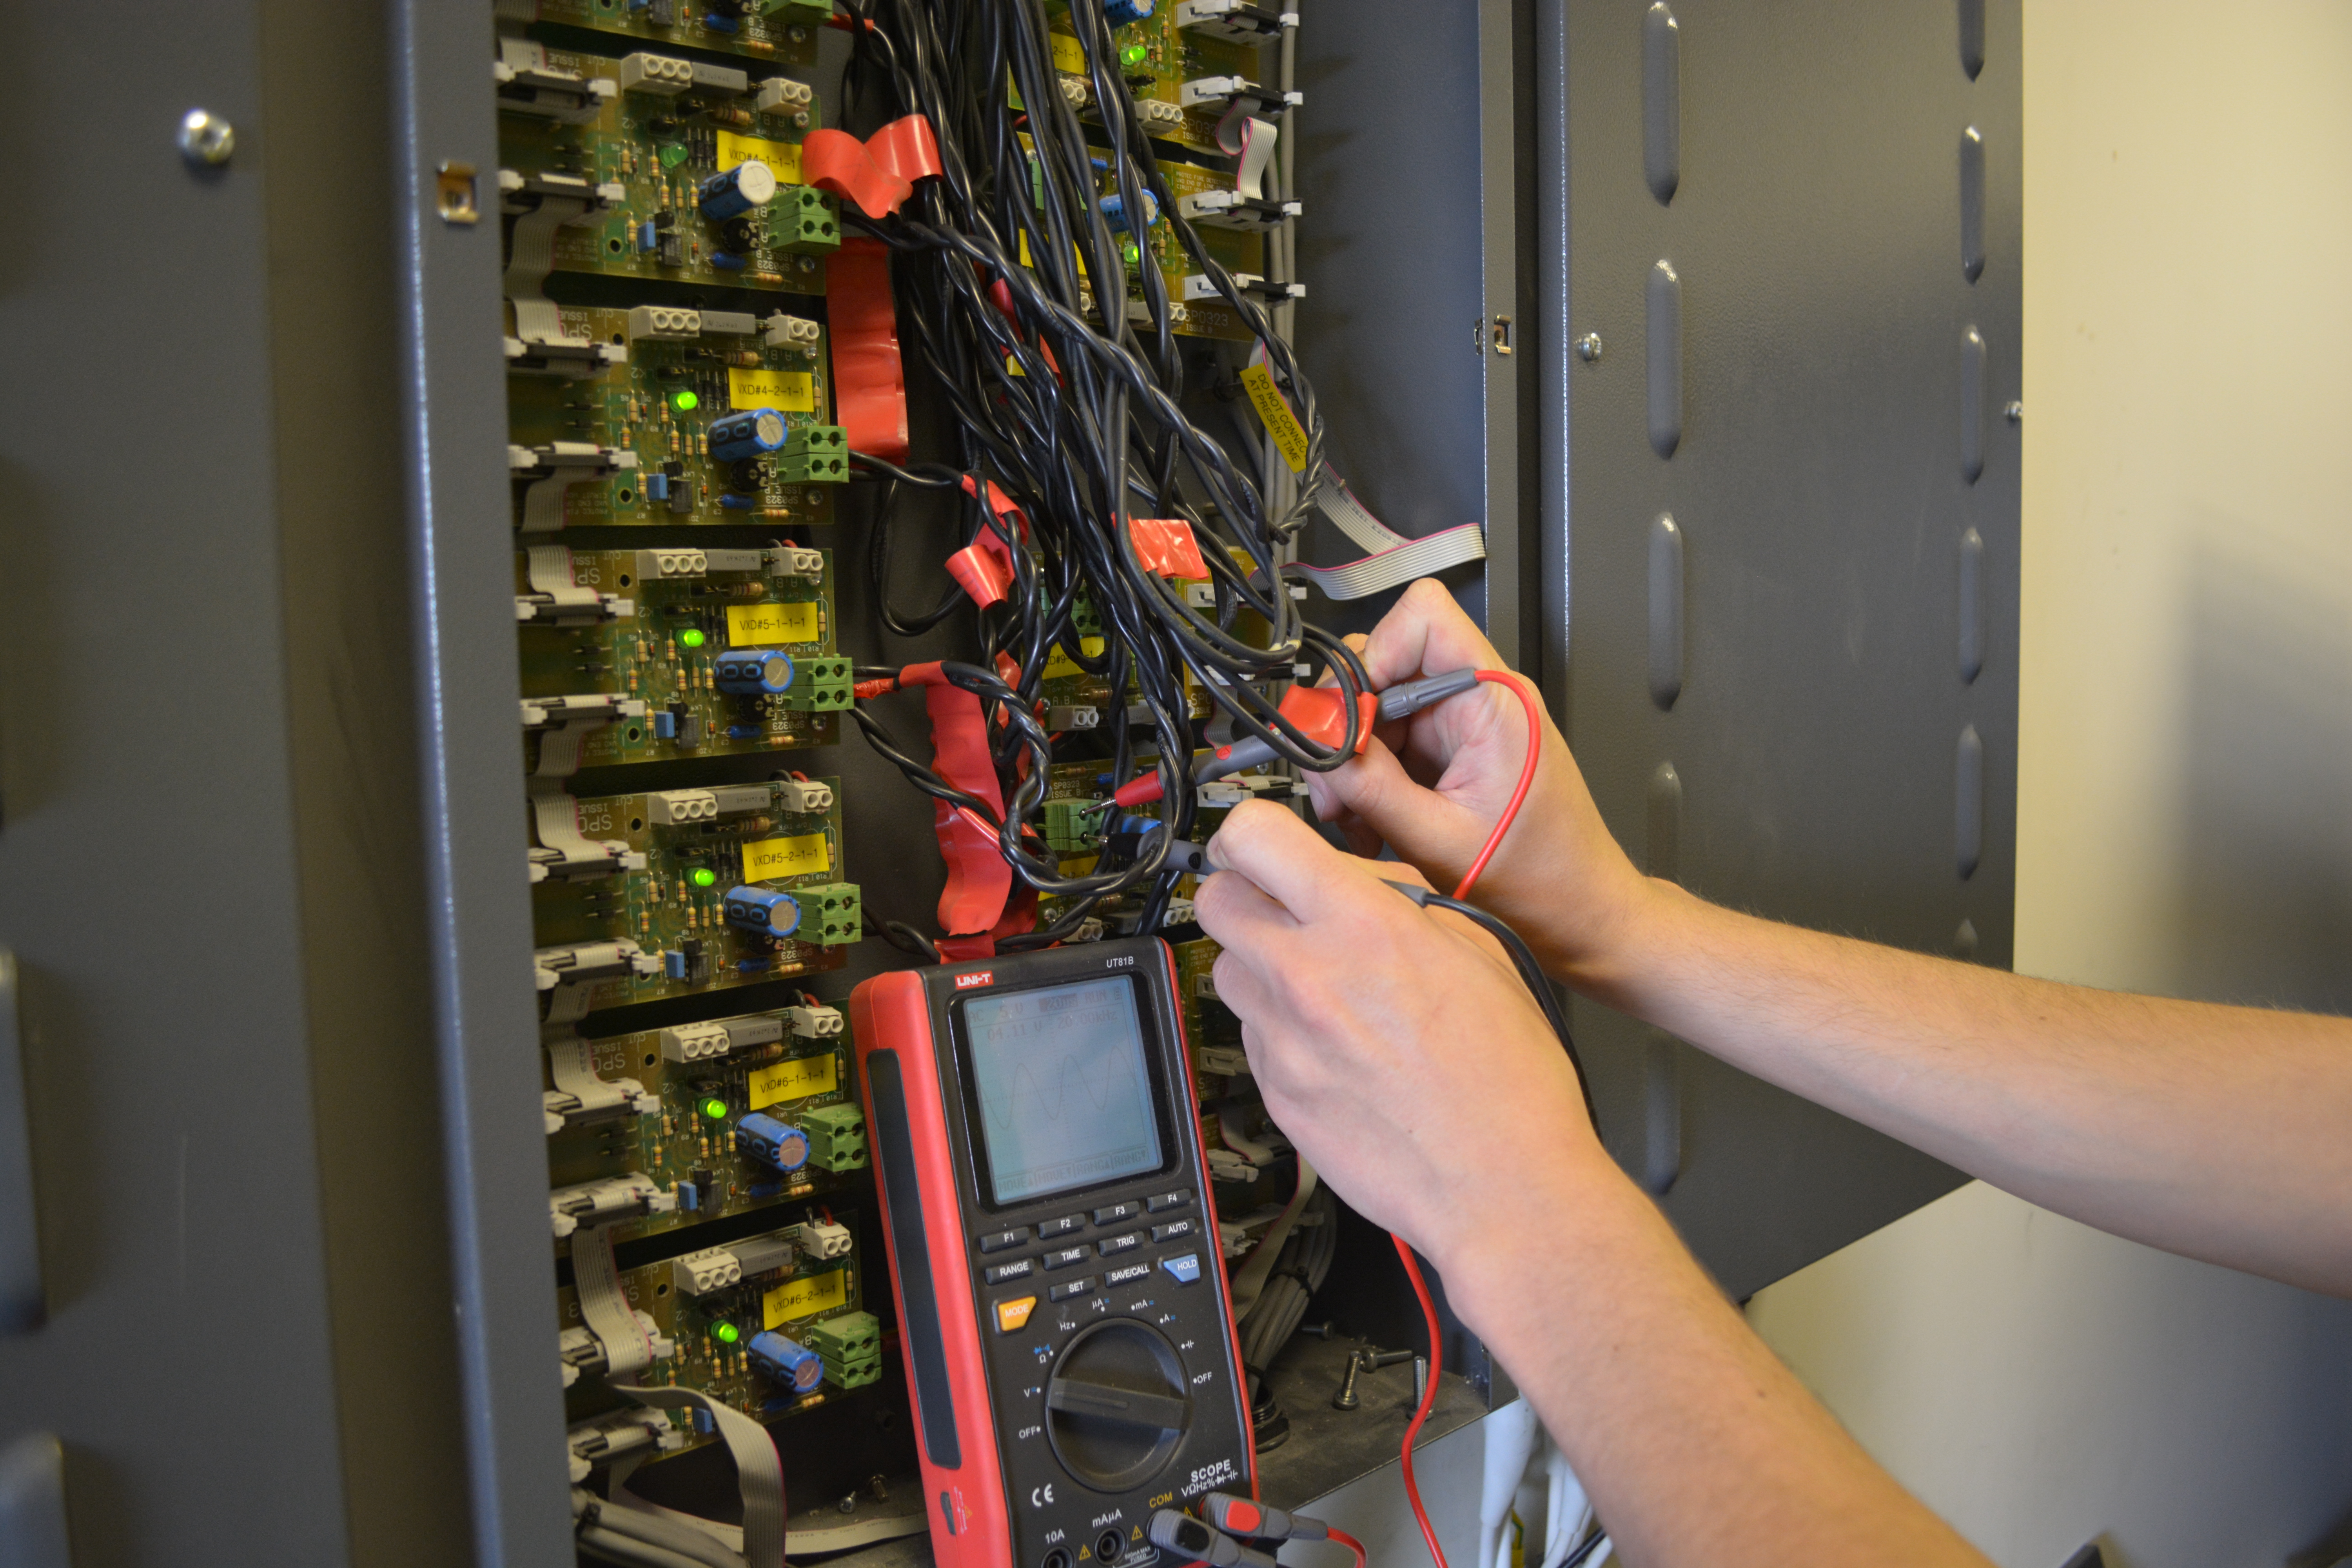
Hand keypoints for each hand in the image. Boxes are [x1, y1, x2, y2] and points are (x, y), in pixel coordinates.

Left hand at [1194, 801, 1614, 1270]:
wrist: (1503, 1186)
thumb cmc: (1508, 1079)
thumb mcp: (1479, 950)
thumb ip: (1402, 903)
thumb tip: (1355, 883)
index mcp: (1362, 926)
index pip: (1253, 837)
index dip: (1250, 833)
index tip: (1260, 846)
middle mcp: (1307, 977)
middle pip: (1215, 900)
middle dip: (1243, 894)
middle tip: (1282, 911)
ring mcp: (1282, 1041)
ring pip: (1225, 969)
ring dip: (1259, 965)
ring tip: (1320, 986)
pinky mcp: (1275, 1094)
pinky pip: (1251, 1036)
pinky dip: (1279, 1028)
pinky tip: (1333, 1046)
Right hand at [1307, 578, 1650, 983]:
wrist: (1579, 914)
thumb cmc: (1540, 880)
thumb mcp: (1437, 840)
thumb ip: (1371, 788)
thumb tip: (1316, 747)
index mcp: (1496, 702)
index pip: (1422, 617)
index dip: (1374, 655)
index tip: (1349, 715)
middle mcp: (1482, 699)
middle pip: (1385, 666)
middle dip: (1348, 725)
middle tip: (1336, 785)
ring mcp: (1465, 723)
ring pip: (1377, 710)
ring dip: (1353, 764)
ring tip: (1354, 819)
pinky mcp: (1452, 750)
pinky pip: (1390, 744)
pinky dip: (1368, 783)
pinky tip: (1371, 825)